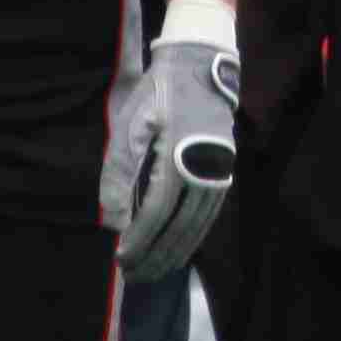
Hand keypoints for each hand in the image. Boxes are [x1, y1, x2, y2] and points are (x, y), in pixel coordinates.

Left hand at [100, 0, 239, 279]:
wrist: (199, 64)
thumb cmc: (157, 93)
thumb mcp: (129, 127)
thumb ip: (120, 175)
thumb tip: (115, 222)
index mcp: (177, 160)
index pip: (156, 215)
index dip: (138, 242)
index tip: (121, 260)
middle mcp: (204, 171)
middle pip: (179, 228)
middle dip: (156, 256)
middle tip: (137, 276)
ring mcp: (219, 172)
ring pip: (198, 226)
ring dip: (177, 252)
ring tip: (158, 271)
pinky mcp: (225, 169)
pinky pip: (209, 213)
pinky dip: (194, 235)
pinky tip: (182, 247)